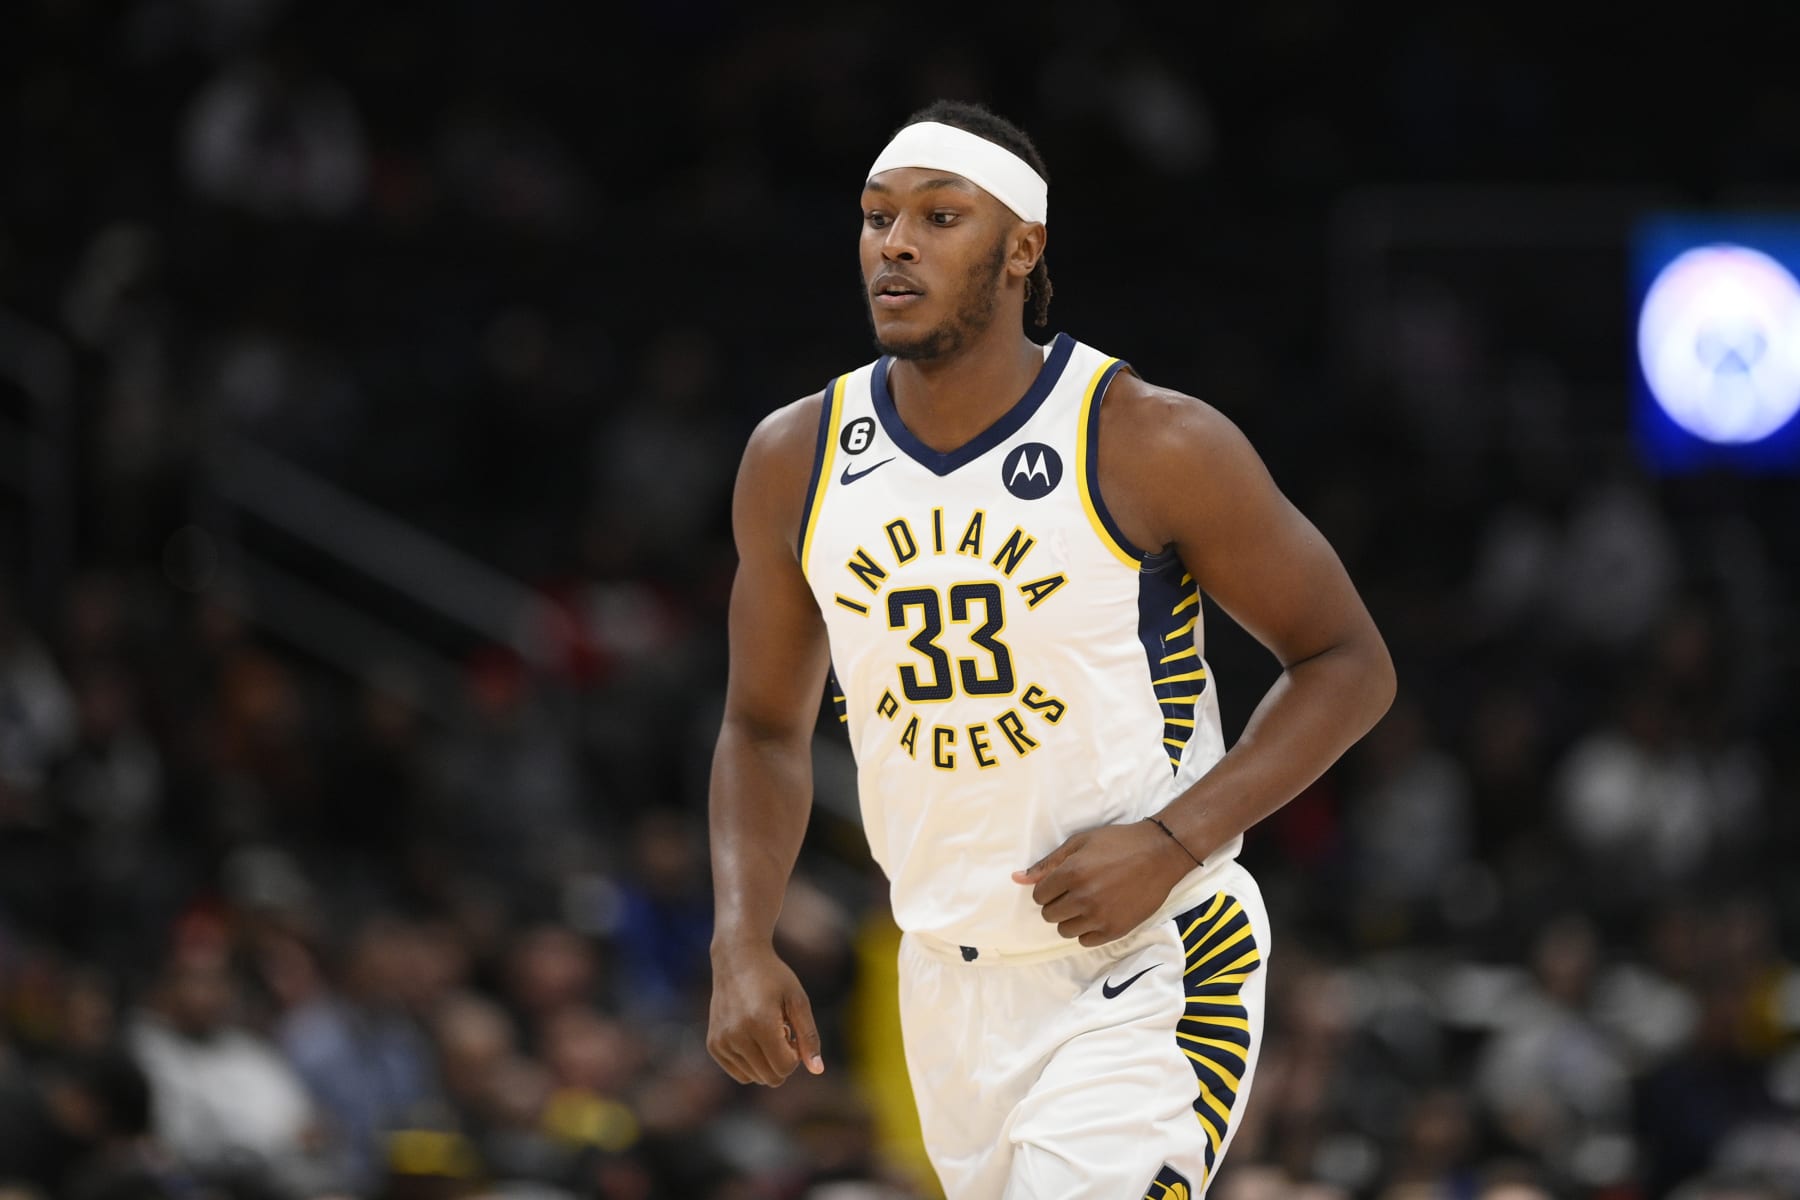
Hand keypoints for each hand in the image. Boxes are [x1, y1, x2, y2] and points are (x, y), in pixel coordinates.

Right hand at [706, 942, 823, 1085]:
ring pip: (755, 1078)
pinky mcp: (713, 1045)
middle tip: (781, 1032)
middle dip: (782, 1061)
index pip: (785, 1068)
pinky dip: (751, 1063)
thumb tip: (818, 1071)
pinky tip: (752, 1037)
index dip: (796, 1055)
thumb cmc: (773, 977)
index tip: (792, 1031)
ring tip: (765, 1032)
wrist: (737, 958)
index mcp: (760, 1023)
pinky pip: (740, 1073)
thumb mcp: (798, 1001)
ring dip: (766, 1062)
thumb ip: (809, 1037)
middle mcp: (736, 1035)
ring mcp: (721, 1042)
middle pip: (770, 1077)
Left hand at [1012, 821, 1191, 946]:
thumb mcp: (1080, 843)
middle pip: (1049, 915)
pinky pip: (1085, 941)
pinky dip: (1087, 930)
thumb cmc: (1118, 843)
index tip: (1061, 883)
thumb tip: (1017, 879)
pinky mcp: (1115, 930)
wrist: (1160, 854)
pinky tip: (1098, 915)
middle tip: (1074, 892)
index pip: (1039, 896)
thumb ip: (1047, 863)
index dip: (1047, 889)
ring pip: (1064, 930)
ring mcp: (1100, 916)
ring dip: (1070, 919)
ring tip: (1087, 903)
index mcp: (1072, 873)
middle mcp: (1083, 898)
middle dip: (1057, 904)